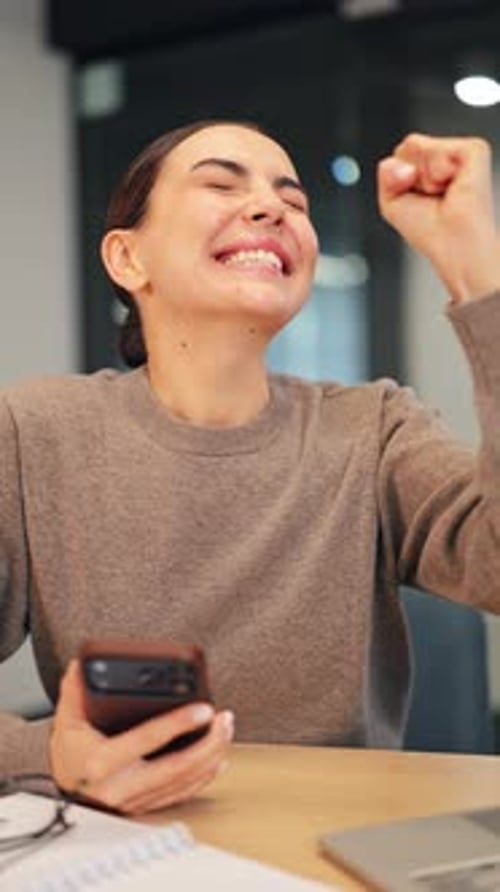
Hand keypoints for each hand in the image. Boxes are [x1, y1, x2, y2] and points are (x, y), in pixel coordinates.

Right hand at [50, 660, 233, 814]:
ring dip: (212, 756)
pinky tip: (218, 758)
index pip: (147, 739)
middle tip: (224, 719)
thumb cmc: (71, 755)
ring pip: (185, 782)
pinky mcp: (148, 806)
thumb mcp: (68, 721)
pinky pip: (183, 793)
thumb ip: (75, 692)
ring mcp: (137, 800)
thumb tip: (80, 666)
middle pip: (177, 767)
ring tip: (226, 730)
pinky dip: (205, 776)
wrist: (66, 790)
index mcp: (101, 763)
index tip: (203, 709)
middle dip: (209, 743)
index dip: (178, 723)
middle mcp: (121, 786)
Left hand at [377, 133, 499, 302]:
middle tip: (429, 197)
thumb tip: (400, 161)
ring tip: (441, 193)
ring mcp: (459, 152)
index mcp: (430, 168)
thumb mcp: (391, 202)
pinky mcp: (474, 149)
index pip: (400, 154)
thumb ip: (386, 172)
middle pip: (405, 147)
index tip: (416, 199)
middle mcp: (446, 158)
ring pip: (416, 146)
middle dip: (407, 177)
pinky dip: (435, 172)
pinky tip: (451, 186)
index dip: (397, 180)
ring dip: (421, 177)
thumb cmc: (429, 231)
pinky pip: (435, 149)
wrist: (453, 245)